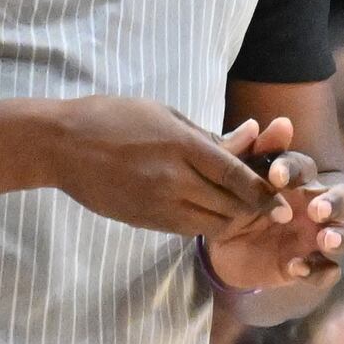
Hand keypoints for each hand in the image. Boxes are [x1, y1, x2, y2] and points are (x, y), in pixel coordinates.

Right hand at [46, 97, 281, 236]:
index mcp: (180, 145)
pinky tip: (209, 212)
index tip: (280, 199)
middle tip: (269, 208)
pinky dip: (206, 223)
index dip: (263, 192)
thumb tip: (245, 140)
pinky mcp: (146, 220)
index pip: (235, 175)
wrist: (62, 145)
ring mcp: (158, 204)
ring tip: (243, 211)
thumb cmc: (114, 118)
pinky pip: (188, 229)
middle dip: (254, 209)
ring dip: (232, 219)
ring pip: (212, 223)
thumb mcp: (164, 114)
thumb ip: (205, 135)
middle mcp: (173, 179)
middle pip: (230, 205)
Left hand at [202, 116, 343, 292]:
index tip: (275, 178)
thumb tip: (282, 122)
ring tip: (325, 240)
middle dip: (335, 204)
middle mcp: (318, 208)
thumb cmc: (239, 204)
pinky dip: (318, 271)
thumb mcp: (240, 178)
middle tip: (317, 209)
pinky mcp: (312, 268)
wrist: (225, 249)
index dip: (293, 170)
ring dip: (343, 237)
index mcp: (302, 181)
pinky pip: (329, 273)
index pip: (305, 168)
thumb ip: (257, 150)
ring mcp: (319, 239)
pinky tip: (296, 267)